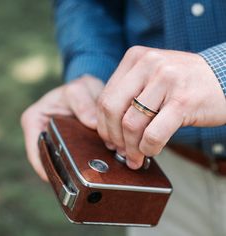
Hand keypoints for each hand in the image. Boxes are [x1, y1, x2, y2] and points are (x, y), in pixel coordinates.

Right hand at [21, 76, 103, 180]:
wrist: (90, 92)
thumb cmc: (81, 89)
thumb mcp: (81, 89)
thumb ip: (84, 103)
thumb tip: (92, 124)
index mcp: (34, 120)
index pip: (36, 151)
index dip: (49, 169)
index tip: (68, 179)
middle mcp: (40, 134)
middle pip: (47, 162)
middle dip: (63, 174)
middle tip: (81, 184)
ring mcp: (54, 142)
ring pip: (60, 165)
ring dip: (73, 173)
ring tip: (89, 181)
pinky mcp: (68, 147)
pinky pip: (72, 161)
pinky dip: (82, 167)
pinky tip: (95, 172)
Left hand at [97, 46, 225, 168]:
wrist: (224, 76)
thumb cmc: (183, 82)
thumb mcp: (151, 78)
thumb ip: (129, 96)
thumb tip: (109, 129)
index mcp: (135, 58)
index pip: (105, 98)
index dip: (104, 125)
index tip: (109, 140)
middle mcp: (147, 64)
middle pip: (112, 110)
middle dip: (113, 137)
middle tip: (120, 150)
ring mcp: (166, 80)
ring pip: (131, 124)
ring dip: (131, 148)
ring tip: (136, 156)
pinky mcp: (182, 101)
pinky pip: (154, 134)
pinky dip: (148, 148)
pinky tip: (151, 151)